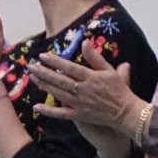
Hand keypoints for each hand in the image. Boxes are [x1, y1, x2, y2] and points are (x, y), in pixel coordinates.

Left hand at [30, 43, 143, 157]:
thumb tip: (85, 42)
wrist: (126, 112)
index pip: (69, 68)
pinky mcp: (79, 115)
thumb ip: (95, 57)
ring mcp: (80, 104)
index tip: (42, 56)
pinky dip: (49, 111)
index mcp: (91, 77)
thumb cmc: (118, 89)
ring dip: (45, 86)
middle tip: (31, 66)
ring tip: (33, 78)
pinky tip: (36, 107)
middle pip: (60, 80)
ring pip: (58, 94)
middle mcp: (83, 90)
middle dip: (44, 73)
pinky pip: (61, 114)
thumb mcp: (109, 70)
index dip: (55, 62)